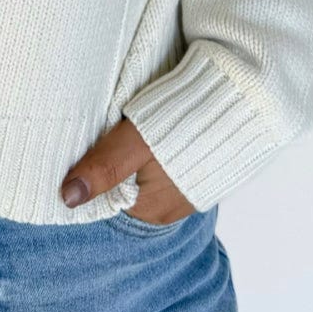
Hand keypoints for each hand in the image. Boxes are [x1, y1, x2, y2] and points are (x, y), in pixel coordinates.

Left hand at [60, 117, 195, 223]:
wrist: (244, 101)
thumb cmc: (186, 122)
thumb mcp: (135, 142)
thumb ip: (104, 168)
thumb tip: (68, 197)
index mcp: (149, 209)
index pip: (106, 193)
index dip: (95, 167)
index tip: (92, 144)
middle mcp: (169, 210)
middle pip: (125, 186)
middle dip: (116, 162)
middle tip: (116, 130)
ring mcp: (187, 193)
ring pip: (145, 177)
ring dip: (138, 156)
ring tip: (141, 128)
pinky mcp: (200, 174)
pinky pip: (168, 169)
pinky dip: (160, 152)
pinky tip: (162, 131)